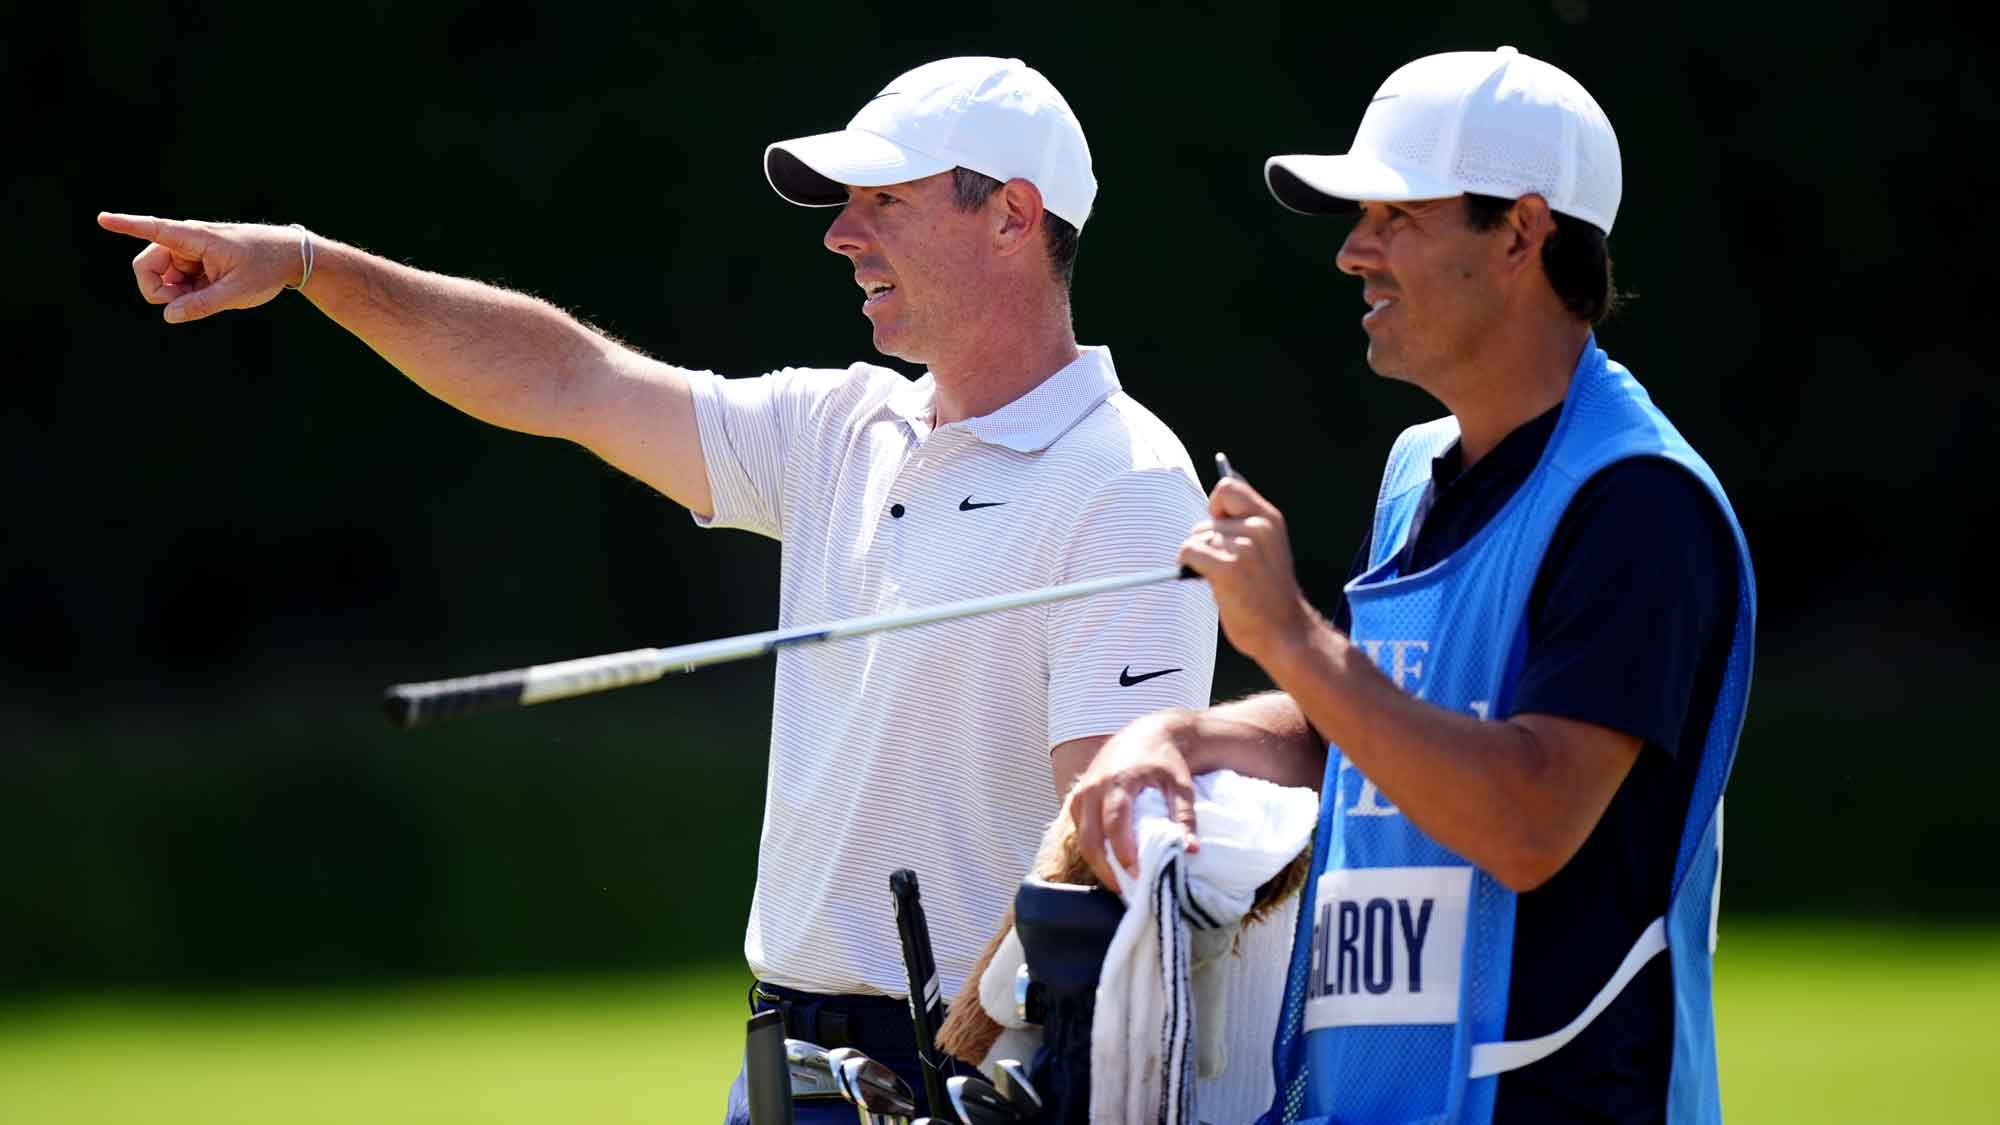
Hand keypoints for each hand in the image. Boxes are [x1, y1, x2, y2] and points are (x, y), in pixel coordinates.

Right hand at [98, 213, 304, 322]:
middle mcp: (184, 241)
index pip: (155, 229)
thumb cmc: (266, 268)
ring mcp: (186, 252)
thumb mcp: (237, 292)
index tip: (101, 218)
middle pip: (146, 268)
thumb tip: (168, 315)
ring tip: (210, 295)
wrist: (289, 257)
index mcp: (195, 238)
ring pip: (160, 279)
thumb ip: (203, 305)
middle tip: (185, 305)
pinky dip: (186, 294)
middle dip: (158, 291)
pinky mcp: (191, 263)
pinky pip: (175, 283)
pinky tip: (211, 292)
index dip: (126, 225)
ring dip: (176, 295)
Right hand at [1066, 711, 1199, 890]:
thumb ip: (1185, 817)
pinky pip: (1078, 829)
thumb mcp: (1181, 785)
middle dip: (1105, 868)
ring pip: (1081, 836)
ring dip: (1097, 861)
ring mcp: (1081, 792)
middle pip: (1090, 837)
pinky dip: (1092, 847)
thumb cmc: (1165, 761)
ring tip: (1120, 880)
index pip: (1114, 823)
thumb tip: (1191, 850)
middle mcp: (1094, 786)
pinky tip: (1110, 861)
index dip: (1122, 852)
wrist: (1145, 734)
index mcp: (1119, 780)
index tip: (1136, 875)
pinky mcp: (1077, 798)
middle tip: (1126, 889)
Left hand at [1179, 476, 1316, 667]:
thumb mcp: (1268, 548)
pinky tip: (1205, 579)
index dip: (1216, 507)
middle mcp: (1258, 528)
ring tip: (1222, 579)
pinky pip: (1189, 552)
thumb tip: (1216, 505)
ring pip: (1197, 538)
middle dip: (1206, 543)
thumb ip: (1247, 525)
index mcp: (1270, 519)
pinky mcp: (1227, 568)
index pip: (1228, 487)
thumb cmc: (1271, 595)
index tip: (1220, 527)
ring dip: (1200, 559)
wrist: (1287, 632)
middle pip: (1206, 521)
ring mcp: (1243, 547)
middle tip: (1224, 566)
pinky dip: (1188, 565)